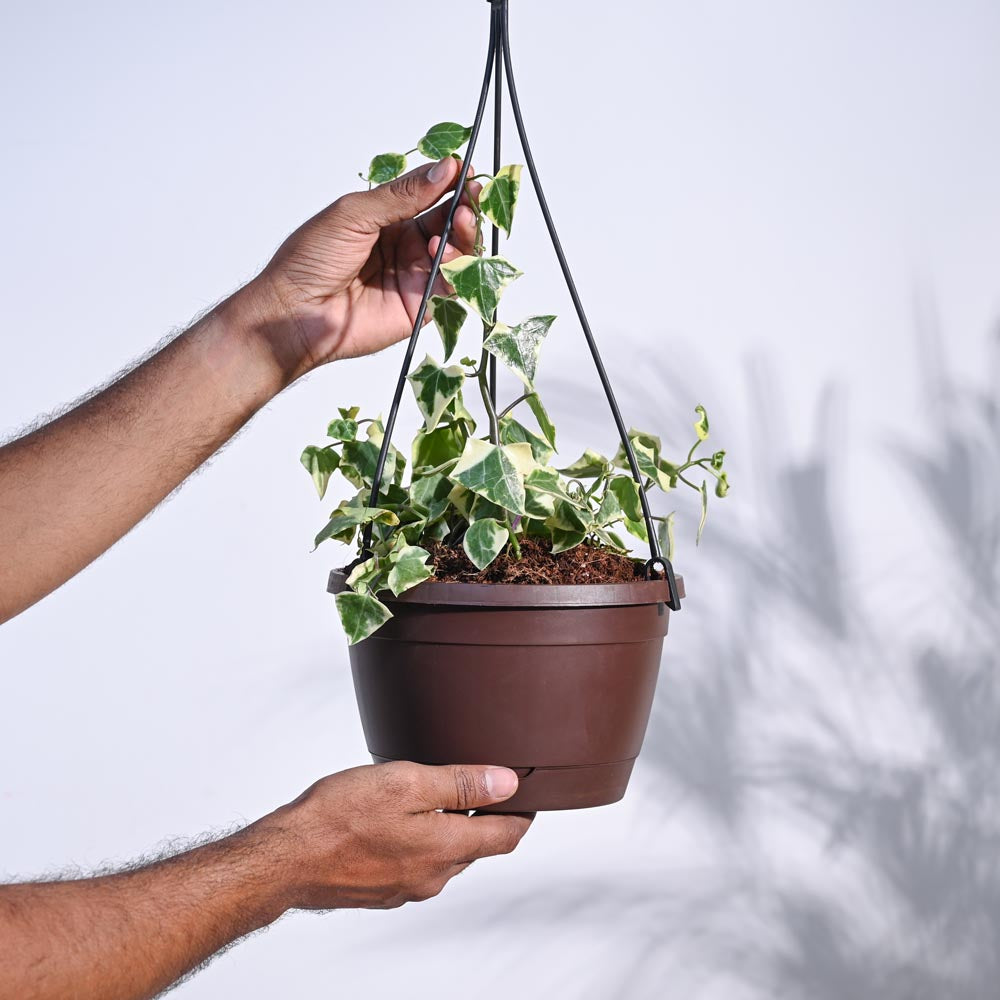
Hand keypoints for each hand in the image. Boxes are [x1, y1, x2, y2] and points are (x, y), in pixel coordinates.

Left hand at [247, 157, 481, 380]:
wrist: (296, 312)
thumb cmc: (311, 259)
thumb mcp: (354, 213)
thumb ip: (401, 195)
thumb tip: (444, 169)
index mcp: (387, 219)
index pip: (430, 196)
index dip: (451, 183)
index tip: (467, 170)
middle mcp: (405, 246)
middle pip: (449, 223)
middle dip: (465, 206)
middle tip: (473, 194)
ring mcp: (414, 276)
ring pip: (456, 253)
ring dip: (465, 233)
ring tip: (461, 220)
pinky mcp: (419, 306)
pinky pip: (450, 286)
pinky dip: (456, 267)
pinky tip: (443, 251)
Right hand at [252, 761, 532, 909]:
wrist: (284, 859)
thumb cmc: (338, 816)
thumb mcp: (407, 783)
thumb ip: (462, 784)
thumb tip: (508, 784)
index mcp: (446, 850)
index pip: (506, 837)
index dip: (523, 814)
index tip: (529, 795)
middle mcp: (432, 877)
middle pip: (476, 847)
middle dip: (484, 818)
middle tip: (482, 785)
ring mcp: (406, 888)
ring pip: (444, 855)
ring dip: (449, 828)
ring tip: (435, 794)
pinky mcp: (381, 890)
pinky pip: (415, 864)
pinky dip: (420, 840)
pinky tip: (397, 819)